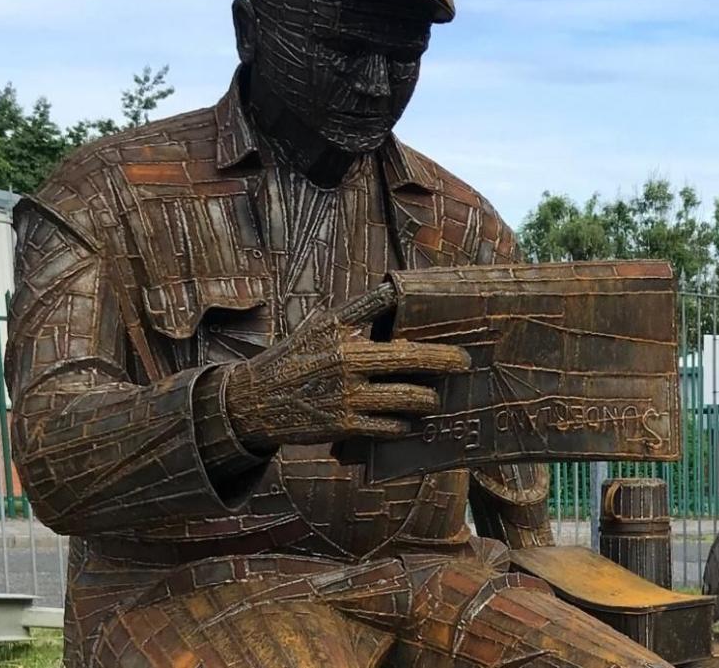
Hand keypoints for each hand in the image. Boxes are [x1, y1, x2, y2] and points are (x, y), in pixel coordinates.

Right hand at [223, 283, 470, 448]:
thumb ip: (360, 310)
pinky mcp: (343, 426)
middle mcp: (346, 361)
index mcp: (342, 333)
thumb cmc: (294, 357)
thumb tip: (396, 291)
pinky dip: (403, 425)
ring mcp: (346, 396)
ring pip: (405, 398)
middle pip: (409, 359)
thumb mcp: (321, 325)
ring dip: (428, 399)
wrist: (253, 401)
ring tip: (437, 399)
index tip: (459, 331)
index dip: (428, 328)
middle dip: (445, 362)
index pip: (394, 323)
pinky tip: (410, 422)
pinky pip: (387, 427)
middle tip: (466, 363)